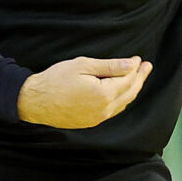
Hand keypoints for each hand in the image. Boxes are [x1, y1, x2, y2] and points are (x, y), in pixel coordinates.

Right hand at [17, 55, 152, 128]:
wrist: (34, 101)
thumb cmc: (56, 80)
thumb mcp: (83, 65)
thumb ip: (110, 66)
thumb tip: (132, 64)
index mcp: (103, 94)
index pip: (127, 79)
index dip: (135, 68)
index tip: (139, 58)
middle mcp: (104, 110)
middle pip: (130, 93)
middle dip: (140, 79)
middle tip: (147, 67)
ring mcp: (97, 118)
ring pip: (122, 104)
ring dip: (132, 90)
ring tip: (137, 78)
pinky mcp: (90, 122)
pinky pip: (112, 111)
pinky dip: (121, 100)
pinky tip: (121, 93)